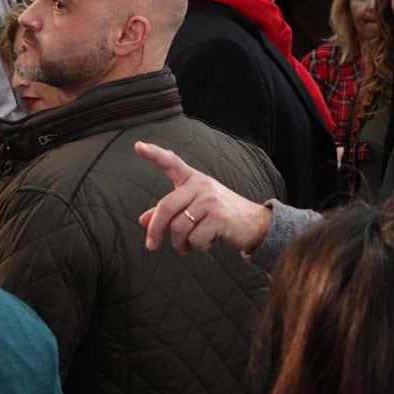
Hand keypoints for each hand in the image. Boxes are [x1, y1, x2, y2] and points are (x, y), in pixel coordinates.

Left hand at [135, 141, 272, 254]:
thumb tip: (143, 221)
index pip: (172, 163)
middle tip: (151, 245)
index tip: (138, 146)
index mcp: (194, 180)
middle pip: (166, 207)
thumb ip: (170, 213)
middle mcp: (202, 186)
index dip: (154, 154)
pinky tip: (208, 243)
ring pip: (179, 227)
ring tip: (189, 245)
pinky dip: (197, 247)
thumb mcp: (194, 209)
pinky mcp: (220, 217)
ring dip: (180, 243)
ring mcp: (211, 201)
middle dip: (156, 230)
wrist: (254, 224)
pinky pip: (195, 238)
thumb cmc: (220, 216)